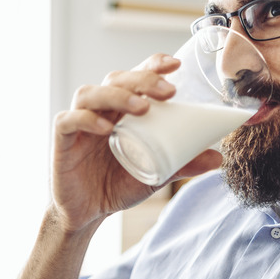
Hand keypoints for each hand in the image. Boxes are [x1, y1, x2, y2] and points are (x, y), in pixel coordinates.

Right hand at [50, 54, 221, 232]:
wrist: (88, 213)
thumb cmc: (118, 184)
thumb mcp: (156, 173)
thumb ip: (182, 163)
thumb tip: (218, 159)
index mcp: (122, 109)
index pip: (136, 76)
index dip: (152, 65)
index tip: (175, 65)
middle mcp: (100, 108)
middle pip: (116, 78)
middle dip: (143, 79)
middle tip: (169, 92)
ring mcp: (79, 121)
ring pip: (90, 93)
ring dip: (118, 95)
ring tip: (143, 107)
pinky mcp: (61, 139)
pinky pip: (69, 120)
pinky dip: (87, 119)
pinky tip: (107, 128)